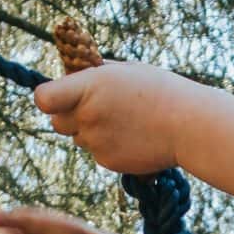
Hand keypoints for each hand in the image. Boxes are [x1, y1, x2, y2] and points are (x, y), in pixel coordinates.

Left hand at [33, 59, 201, 176]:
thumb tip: (74, 76)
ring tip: (124, 122)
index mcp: (90, 87)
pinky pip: (96, 153)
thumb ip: (96, 75)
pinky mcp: (107, 161)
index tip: (59, 96)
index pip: (43, 99)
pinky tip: (133, 136)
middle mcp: (88, 115)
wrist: (190, 126)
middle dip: (70, 116)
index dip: (47, 98)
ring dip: (91, 131)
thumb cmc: (161, 91)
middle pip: (56, 122)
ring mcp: (96, 142)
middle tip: (95, 108)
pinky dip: (108, 146)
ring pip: (78, 138)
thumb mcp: (126, 71)